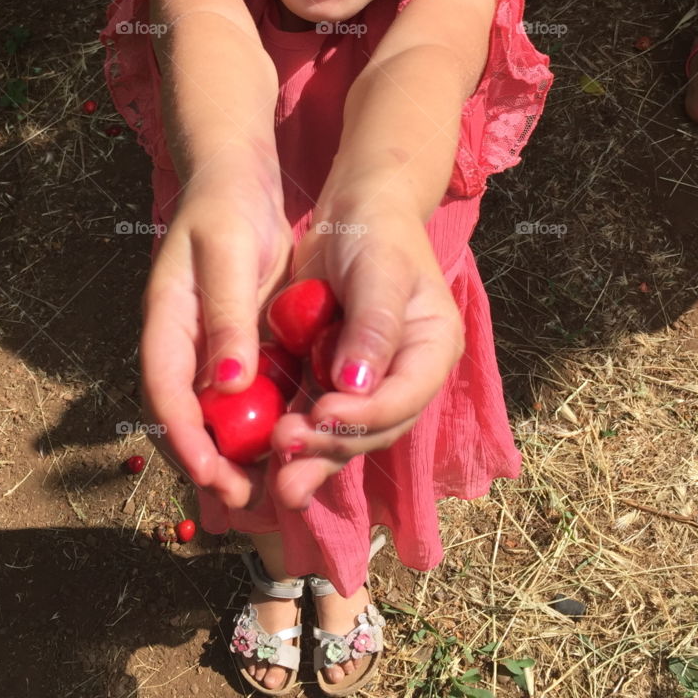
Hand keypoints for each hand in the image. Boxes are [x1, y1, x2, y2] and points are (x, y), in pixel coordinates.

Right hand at [139, 166, 290, 510]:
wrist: (236, 177)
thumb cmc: (228, 206)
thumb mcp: (229, 253)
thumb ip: (227, 318)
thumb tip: (228, 387)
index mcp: (165, 320)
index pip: (163, 391)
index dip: (184, 438)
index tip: (211, 474)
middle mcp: (181, 343)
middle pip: (183, 417)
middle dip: (208, 463)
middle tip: (245, 498)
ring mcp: (207, 347)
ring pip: (212, 416)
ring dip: (233, 455)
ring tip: (267, 490)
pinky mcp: (235, 346)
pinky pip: (241, 398)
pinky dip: (258, 426)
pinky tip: (286, 449)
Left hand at [269, 204, 464, 510]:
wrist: (354, 213)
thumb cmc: (375, 231)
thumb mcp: (379, 268)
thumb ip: (372, 325)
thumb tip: (356, 385)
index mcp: (432, 348)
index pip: (405, 396)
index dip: (365, 414)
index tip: (321, 413)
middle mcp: (405, 376)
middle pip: (374, 428)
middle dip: (331, 446)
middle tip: (286, 450)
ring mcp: (369, 385)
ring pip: (344, 435)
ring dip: (311, 458)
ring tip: (278, 484)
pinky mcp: (333, 382)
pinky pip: (316, 420)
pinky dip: (294, 439)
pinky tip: (265, 459)